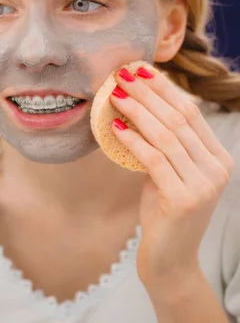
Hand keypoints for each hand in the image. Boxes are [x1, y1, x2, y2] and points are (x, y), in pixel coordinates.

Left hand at [109, 66, 233, 292]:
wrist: (169, 261)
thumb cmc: (163, 213)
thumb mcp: (167, 174)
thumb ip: (163, 146)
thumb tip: (136, 109)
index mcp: (217, 157)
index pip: (191, 112)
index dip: (164, 88)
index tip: (140, 70)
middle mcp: (218, 168)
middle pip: (180, 118)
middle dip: (149, 93)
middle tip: (122, 74)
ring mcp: (205, 184)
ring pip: (167, 135)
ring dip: (138, 110)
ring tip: (114, 94)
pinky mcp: (185, 200)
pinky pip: (154, 159)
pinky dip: (133, 140)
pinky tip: (115, 127)